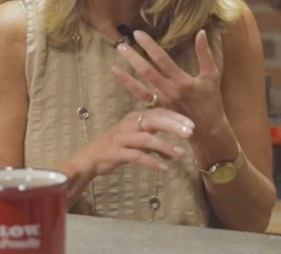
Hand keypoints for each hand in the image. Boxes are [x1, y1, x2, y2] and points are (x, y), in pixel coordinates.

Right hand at [71, 108, 193, 177]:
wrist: (88, 158)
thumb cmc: (115, 147)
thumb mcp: (137, 142)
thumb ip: (155, 144)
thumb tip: (175, 152)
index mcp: (135, 118)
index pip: (158, 112)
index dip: (175, 117)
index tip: (192, 124)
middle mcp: (129, 125)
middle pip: (154, 121)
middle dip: (173, 126)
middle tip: (190, 133)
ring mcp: (121, 138)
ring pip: (146, 138)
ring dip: (165, 145)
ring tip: (180, 154)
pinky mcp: (116, 152)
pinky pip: (136, 156)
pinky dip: (151, 161)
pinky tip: (164, 167)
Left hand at [112, 30, 225, 134]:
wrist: (208, 130)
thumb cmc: (211, 101)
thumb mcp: (212, 76)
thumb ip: (205, 54)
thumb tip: (201, 32)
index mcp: (183, 81)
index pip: (163, 59)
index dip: (149, 46)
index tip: (138, 34)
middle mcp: (170, 90)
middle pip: (148, 71)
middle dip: (134, 57)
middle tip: (121, 44)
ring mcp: (162, 101)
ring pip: (141, 84)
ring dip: (128, 71)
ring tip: (117, 57)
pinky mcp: (158, 110)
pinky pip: (141, 97)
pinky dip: (129, 85)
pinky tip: (118, 74)